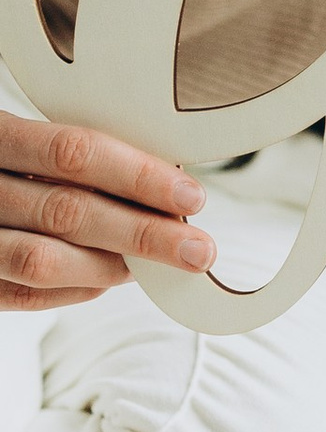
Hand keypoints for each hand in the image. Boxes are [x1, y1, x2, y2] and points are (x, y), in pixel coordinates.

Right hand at [0, 109, 215, 314]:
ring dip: (112, 265)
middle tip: (197, 248)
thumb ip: (74, 154)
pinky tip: (110, 279)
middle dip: (142, 233)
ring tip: (158, 264)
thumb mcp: (21, 136)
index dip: (136, 176)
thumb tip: (161, 180)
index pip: (73, 154)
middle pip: (67, 212)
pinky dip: (74, 290)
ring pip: (43, 261)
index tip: (188, 196)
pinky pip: (22, 294)